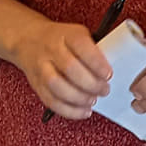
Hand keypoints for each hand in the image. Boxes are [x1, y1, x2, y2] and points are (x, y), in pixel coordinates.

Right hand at [0, 0, 112, 119]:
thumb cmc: (62, 40)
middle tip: (104, 90)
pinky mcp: (36, 84)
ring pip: (57, 86)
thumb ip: (93, 49)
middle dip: (91, 84)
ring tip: (92, 101)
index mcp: (66, 35)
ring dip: (79, 98)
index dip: (97, 63)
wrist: (29, 40)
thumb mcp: (78, 34)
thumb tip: (116, 68)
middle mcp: (51, 50)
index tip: (109, 74)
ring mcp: (41, 67)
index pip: (82, 47)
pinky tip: (83, 111)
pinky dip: (69, 110)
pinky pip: (50, 101)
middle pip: (70, 69)